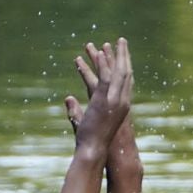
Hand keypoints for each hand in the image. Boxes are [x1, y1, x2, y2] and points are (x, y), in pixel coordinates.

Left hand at [63, 37, 131, 154]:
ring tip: (105, 43)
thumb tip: (68, 97)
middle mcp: (120, 100)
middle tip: (118, 41)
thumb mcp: (83, 122)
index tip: (119, 53)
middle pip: (123, 73)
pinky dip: (102, 64)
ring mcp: (113, 100)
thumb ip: (76, 108)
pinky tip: (98, 53)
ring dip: (111, 56)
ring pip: (115, 73)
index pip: (124, 81)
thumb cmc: (91, 142)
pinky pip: (105, 78)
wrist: (96, 151)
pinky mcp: (104, 100)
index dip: (122, 66)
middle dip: (121, 56)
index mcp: (119, 106)